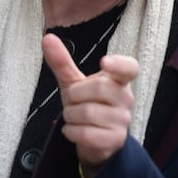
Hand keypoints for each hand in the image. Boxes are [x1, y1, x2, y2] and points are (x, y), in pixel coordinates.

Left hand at [42, 32, 139, 177]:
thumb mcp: (73, 83)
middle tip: (73, 101)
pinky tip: (72, 130)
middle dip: (75, 95)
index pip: (130, 68)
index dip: (119, 64)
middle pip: (99, 88)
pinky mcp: (116, 140)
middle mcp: (126, 98)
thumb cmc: (86, 104)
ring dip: (70, 115)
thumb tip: (47, 38)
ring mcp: (123, 120)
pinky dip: (71, 132)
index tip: (104, 62)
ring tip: (73, 117)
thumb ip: (62, 62)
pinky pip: (87, 133)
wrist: (94, 139)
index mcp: (118, 80)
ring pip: (88, 113)